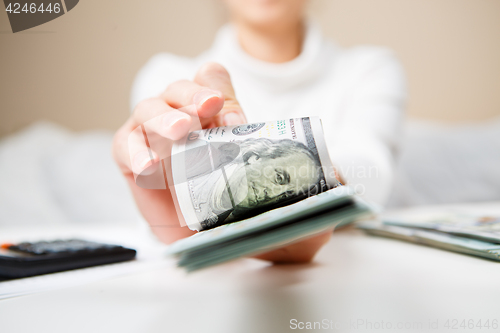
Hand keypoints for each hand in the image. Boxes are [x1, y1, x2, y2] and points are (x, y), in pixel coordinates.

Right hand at [113, 62, 330, 262]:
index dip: (219, 89)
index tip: (235, 118)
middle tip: (208, 110)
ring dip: (165, 117)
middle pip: (181, 91)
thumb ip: (319, 187)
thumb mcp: (293, 200)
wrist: (223, 250)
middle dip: (193, 96)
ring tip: (182, 132)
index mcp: (221, 121)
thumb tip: (339, 176)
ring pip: (150, 110)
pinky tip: (149, 167)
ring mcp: (160, 142)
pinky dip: (134, 151)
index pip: (214, 84)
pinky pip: (125, 147)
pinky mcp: (136, 165)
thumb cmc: (257, 219)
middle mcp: (189, 125)